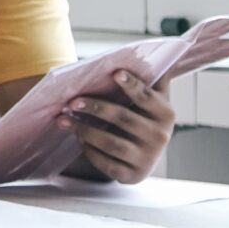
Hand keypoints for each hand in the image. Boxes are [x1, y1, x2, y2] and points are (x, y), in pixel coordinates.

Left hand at [62, 68, 175, 183]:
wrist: (143, 156)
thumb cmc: (141, 117)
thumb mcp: (151, 100)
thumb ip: (152, 80)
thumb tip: (156, 52)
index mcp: (166, 114)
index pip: (147, 97)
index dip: (132, 85)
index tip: (115, 72)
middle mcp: (160, 136)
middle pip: (123, 118)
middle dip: (96, 107)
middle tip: (71, 100)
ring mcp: (147, 158)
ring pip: (111, 142)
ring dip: (84, 129)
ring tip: (62, 119)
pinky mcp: (132, 175)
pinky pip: (106, 162)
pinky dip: (89, 151)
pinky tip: (77, 139)